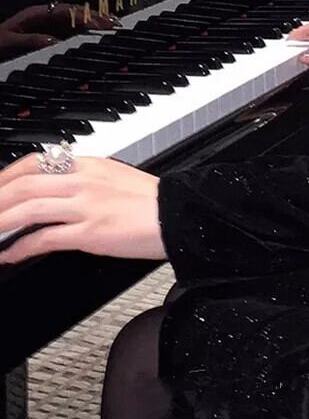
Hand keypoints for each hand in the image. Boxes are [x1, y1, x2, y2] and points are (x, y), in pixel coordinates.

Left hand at [0, 3, 119, 59]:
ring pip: (76, 21)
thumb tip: (53, 42)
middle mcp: (45, 18)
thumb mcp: (7, 43)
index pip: (64, 12)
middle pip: (75, 14)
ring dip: (95, 22)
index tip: (97, 23)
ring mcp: (49, 26)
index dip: (82, 16)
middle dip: (95, 16)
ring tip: (114, 25)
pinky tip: (99, 34)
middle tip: (115, 22)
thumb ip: (30, 41)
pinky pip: (72, 31)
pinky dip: (88, 31)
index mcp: (35, 15)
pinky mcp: (51, 36)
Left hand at [0, 155, 165, 264]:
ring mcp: (85, 206)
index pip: (34, 163)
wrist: (180, 215)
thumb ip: (86, 179)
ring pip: (28, 209)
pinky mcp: (90, 232)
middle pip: (23, 185)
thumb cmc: (154, 201)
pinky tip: (10, 255)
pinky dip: (21, 248)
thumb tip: (61, 188)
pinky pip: (45, 238)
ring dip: (0, 222)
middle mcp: (83, 181)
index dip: (6, 176)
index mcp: (88, 164)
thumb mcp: (115, 177)